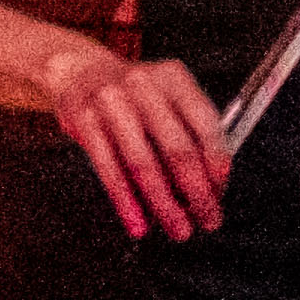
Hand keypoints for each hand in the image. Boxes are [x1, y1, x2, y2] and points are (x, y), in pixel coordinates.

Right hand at [47, 48, 231, 238]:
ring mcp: (110, 101)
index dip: (217, 162)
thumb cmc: (133, 95)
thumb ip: (190, 132)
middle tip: (207, 219)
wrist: (79, 71)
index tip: (220, 190)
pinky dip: (125, 202)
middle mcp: (143, 85)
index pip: (205, 124)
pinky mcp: (83, 119)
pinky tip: (138, 222)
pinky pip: (108, 169)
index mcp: (174, 79)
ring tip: (178, 228)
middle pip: (177, 149)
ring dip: (164, 204)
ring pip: (142, 164)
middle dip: (197, 193)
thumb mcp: (167, 97)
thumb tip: (211, 185)